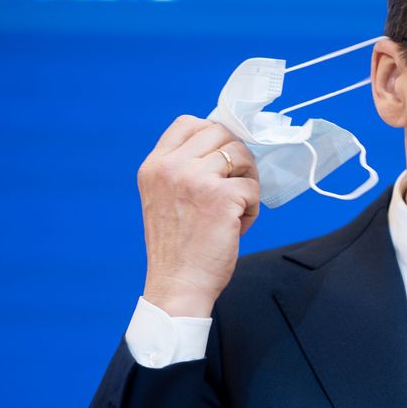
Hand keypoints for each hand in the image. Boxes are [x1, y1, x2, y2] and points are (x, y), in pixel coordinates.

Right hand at [137, 115, 258, 317]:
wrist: (178, 285)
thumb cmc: (177, 247)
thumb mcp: (164, 197)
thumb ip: (183, 169)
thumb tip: (224, 143)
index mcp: (154, 165)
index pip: (188, 123)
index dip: (212, 135)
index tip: (220, 159)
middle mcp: (171, 167)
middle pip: (221, 133)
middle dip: (235, 158)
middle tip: (233, 187)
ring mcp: (196, 179)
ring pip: (241, 155)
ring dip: (246, 182)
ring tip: (234, 209)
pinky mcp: (222, 196)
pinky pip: (252, 186)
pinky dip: (252, 207)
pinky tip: (236, 226)